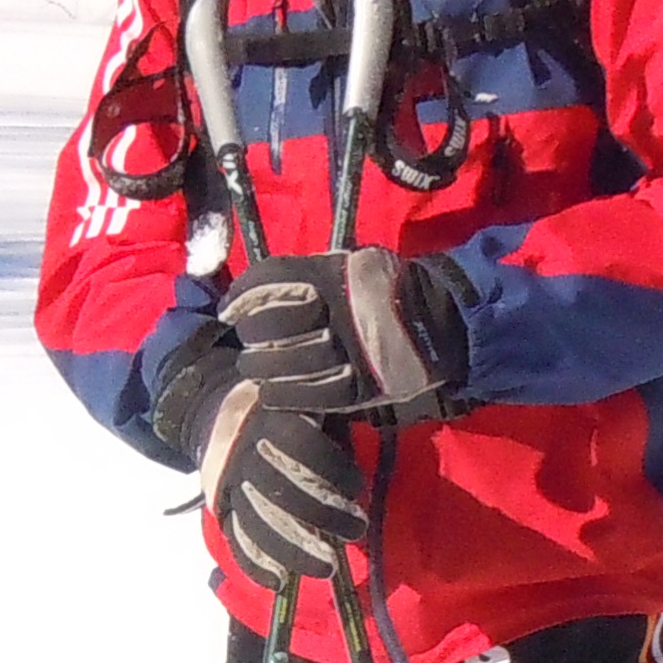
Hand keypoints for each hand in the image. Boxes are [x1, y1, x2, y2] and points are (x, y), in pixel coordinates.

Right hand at [155, 325, 372, 587]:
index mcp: (269, 418)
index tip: (357, 486)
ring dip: (293, 550)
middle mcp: (244, 452)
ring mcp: (228, 484)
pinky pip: (234, 539)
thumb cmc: (279, 408)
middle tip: (355, 530)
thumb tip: (368, 449)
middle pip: (280, 491)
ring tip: (326, 568)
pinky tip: (278, 581)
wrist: (213, 410)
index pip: (300, 446)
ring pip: (256, 522)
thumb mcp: (302, 400)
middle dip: (322, 516)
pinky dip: (254, 564)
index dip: (332, 469)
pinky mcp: (219, 506)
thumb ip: (329, 423)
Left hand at [215, 250, 471, 422]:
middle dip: (251, 334)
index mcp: (329, 276)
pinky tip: (272, 393)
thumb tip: (254, 293)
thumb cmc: (380, 289)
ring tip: (256, 369)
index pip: (270, 281)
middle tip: (250, 340)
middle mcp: (333, 312)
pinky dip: (282, 395)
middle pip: (269, 326)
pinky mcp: (354, 388)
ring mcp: (344, 353)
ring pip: (282, 365)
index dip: (242, 296)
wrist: (432, 321)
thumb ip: (304, 275)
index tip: (230, 309)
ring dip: (260, 368)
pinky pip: (306, 397)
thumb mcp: (343, 266)